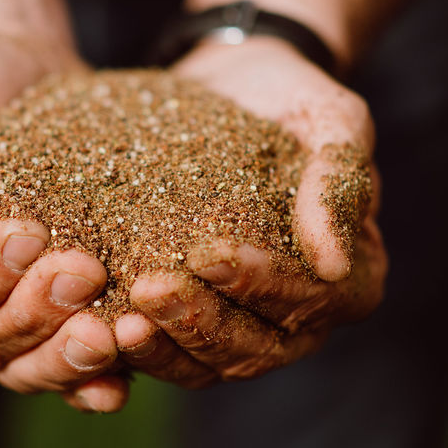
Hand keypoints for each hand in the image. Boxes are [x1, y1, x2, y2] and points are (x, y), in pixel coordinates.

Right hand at [0, 29, 128, 411]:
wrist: (13, 68)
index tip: (28, 235)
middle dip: (33, 311)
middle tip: (85, 270)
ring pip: (22, 362)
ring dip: (67, 356)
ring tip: (116, 331)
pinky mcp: (49, 307)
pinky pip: (62, 365)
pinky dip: (90, 380)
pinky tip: (123, 378)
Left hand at [113, 37, 386, 386]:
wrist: (229, 84)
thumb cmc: (290, 96)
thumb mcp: (332, 118)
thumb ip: (338, 180)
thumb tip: (334, 263)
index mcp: (350, 275)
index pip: (313, 299)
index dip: (262, 285)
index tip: (209, 254)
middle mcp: (303, 315)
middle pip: (257, 347)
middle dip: (201, 324)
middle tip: (147, 291)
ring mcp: (245, 324)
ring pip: (209, 363)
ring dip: (164, 348)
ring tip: (117, 322)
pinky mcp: (194, 317)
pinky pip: (169, 351)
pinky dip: (137, 348)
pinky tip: (97, 325)